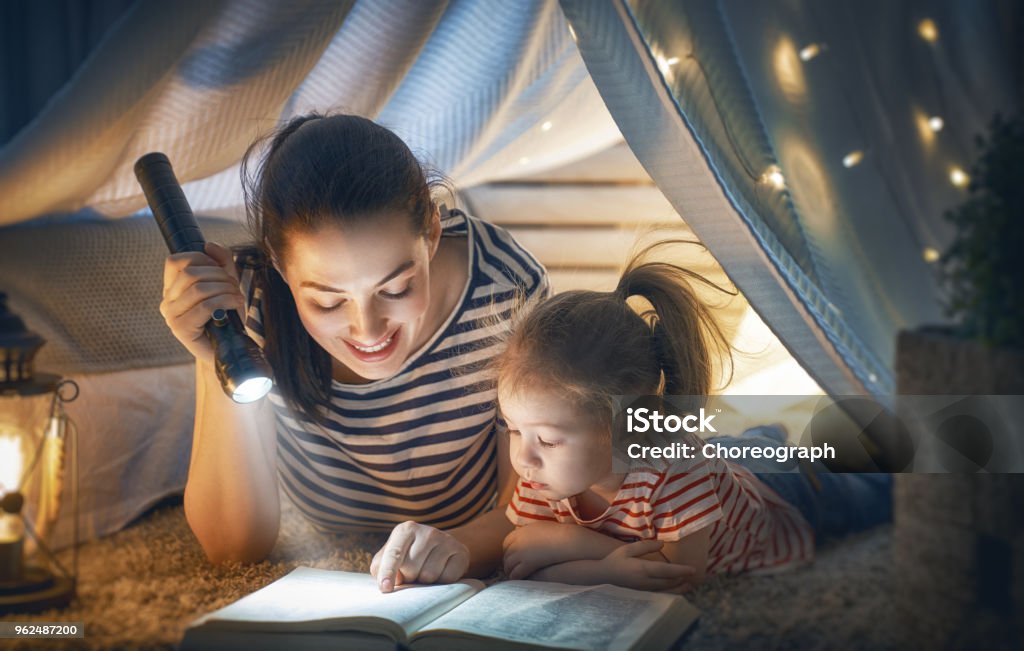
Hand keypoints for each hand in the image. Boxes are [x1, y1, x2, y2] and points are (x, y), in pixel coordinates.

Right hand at [160, 242, 245, 364]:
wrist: (229, 349)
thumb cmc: (226, 315)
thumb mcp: (226, 283)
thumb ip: (220, 261)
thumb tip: (209, 245)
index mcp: (172, 288)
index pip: (175, 261)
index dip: (201, 260)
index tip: (220, 272)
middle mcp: (167, 301)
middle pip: (190, 274)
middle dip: (219, 276)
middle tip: (234, 287)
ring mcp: (171, 316)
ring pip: (199, 289)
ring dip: (225, 289)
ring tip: (237, 297)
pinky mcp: (181, 330)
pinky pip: (205, 306)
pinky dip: (225, 301)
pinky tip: (234, 305)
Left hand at [370, 521, 469, 592]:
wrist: (440, 548)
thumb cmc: (409, 556)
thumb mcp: (390, 557)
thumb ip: (381, 568)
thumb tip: (387, 583)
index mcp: (405, 530)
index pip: (394, 554)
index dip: (388, 572)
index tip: (386, 588)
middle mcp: (426, 531)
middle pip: (411, 568)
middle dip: (409, 577)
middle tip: (412, 573)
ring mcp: (446, 540)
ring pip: (429, 575)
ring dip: (424, 582)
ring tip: (425, 573)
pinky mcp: (461, 552)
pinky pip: (447, 578)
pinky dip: (441, 582)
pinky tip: (440, 573)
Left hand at [503, 523, 611, 578]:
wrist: (567, 540)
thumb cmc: (558, 534)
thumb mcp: (540, 527)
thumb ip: (529, 533)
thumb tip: (528, 538)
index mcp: (520, 531)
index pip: (506, 543)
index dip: (508, 552)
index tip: (511, 557)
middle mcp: (518, 541)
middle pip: (506, 555)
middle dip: (507, 563)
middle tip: (511, 570)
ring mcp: (521, 552)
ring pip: (508, 566)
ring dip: (510, 572)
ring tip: (514, 577)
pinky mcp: (527, 563)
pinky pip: (515, 573)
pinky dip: (516, 578)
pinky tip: (520, 581)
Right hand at [597, 540, 695, 591]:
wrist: (604, 575)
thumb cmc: (616, 559)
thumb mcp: (628, 548)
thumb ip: (645, 546)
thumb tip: (662, 544)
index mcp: (643, 569)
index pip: (666, 571)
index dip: (681, 571)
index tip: (693, 569)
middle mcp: (646, 581)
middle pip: (669, 582)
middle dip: (683, 579)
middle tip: (695, 575)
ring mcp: (645, 588)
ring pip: (666, 590)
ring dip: (679, 588)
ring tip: (689, 585)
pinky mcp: (643, 592)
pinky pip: (661, 593)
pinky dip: (671, 592)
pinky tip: (676, 590)